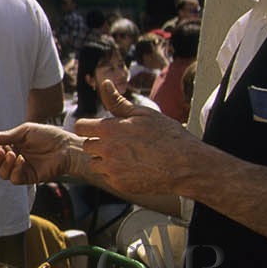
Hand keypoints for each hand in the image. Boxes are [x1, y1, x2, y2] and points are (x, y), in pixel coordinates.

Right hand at [0, 122, 82, 184]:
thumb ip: (6, 136)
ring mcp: (21, 169)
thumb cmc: (48, 136)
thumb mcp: (25, 131)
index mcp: (12, 146)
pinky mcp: (29, 177)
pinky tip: (21, 161)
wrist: (66, 147)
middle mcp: (14, 159)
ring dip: (4, 164)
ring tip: (13, 154)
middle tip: (1, 150)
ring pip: (2, 173)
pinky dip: (14, 171)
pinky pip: (14, 179)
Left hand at [75, 80, 197, 197]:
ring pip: (95, 164)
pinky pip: (108, 177)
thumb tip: (105, 83)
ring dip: (105, 160)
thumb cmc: (167, 135)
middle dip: (99, 143)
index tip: (100, 129)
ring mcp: (111, 169)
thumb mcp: (143, 114)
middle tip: (122, 143)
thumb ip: (118, 102)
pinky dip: (116, 174)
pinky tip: (135, 168)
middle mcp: (106, 150)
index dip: (89, 126)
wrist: (186, 165)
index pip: (80, 127)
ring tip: (129, 156)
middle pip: (87, 146)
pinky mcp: (118, 185)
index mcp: (110, 129)